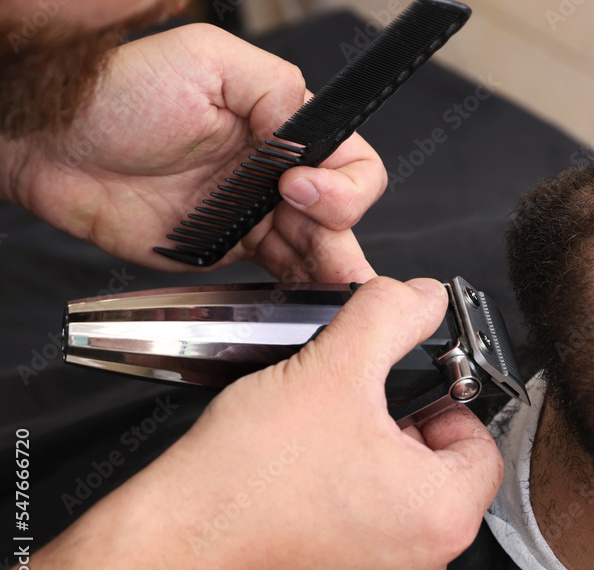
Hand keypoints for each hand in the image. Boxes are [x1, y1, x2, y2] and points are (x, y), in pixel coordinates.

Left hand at [2, 23, 383, 281]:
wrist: (57, 147)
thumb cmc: (119, 93)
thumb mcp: (207, 60)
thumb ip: (276, 88)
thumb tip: (309, 136)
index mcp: (281, 124)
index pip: (348, 159)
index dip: (340, 181)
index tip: (298, 186)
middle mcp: (276, 170)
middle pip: (342, 210)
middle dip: (339, 231)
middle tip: (320, 243)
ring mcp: (255, 213)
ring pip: (318, 247)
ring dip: (330, 268)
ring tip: (331, 286)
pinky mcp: (229, 249)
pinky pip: (278, 273)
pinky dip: (299, 288)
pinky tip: (308, 298)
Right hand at [3, 277, 503, 569]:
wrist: (165, 550)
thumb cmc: (245, 479)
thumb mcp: (332, 366)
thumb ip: (391, 317)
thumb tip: (422, 298)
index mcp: (443, 517)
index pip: (481, 445)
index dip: (443, 404)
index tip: (404, 392)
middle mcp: (422, 568)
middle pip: (442, 478)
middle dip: (404, 434)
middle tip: (356, 410)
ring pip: (401, 510)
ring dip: (373, 470)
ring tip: (323, 442)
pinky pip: (362, 542)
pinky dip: (343, 509)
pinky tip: (302, 482)